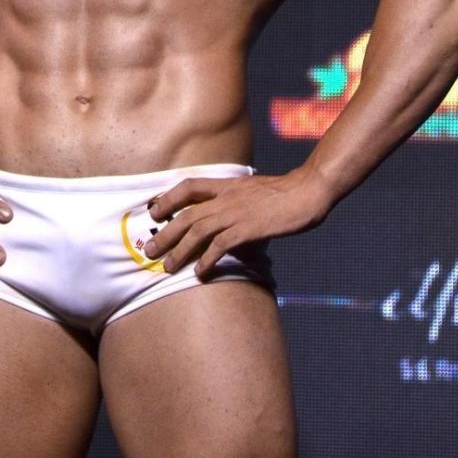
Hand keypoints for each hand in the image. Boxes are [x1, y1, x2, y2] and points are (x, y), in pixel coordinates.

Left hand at [147, 169, 331, 276]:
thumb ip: (235, 203)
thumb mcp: (252, 191)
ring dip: (179, 250)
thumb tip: (225, 224)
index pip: (188, 186)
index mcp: (226, 184)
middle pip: (186, 214)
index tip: (153, 212)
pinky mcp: (248, 228)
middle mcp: (226, 197)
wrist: (307, 191)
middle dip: (165, 234)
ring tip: (167, 267)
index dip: (167, 198)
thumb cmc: (283, 194)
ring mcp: (236, 212)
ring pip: (198, 231)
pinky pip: (220, 245)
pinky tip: (200, 272)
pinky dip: (207, 260)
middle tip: (149, 250)